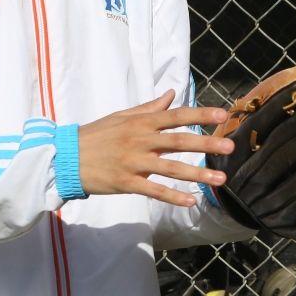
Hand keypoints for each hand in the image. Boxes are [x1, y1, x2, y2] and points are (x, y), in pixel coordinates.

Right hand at [75, 90, 234, 204]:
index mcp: (140, 122)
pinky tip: (191, 201)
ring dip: (198, 174)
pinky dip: (173, 196)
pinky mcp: (126, 183)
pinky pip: (154, 190)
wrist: (64, 158)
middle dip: (206, 143)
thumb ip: (148, 108)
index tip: (223, 114)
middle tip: (230, 147)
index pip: (176, 115)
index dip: (200, 114)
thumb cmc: (95, 136)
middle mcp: (140, 140)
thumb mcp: (121, 117)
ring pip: (171, 168)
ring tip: (221, 179)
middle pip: (179, 141)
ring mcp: (133, 162)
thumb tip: (170, 94)